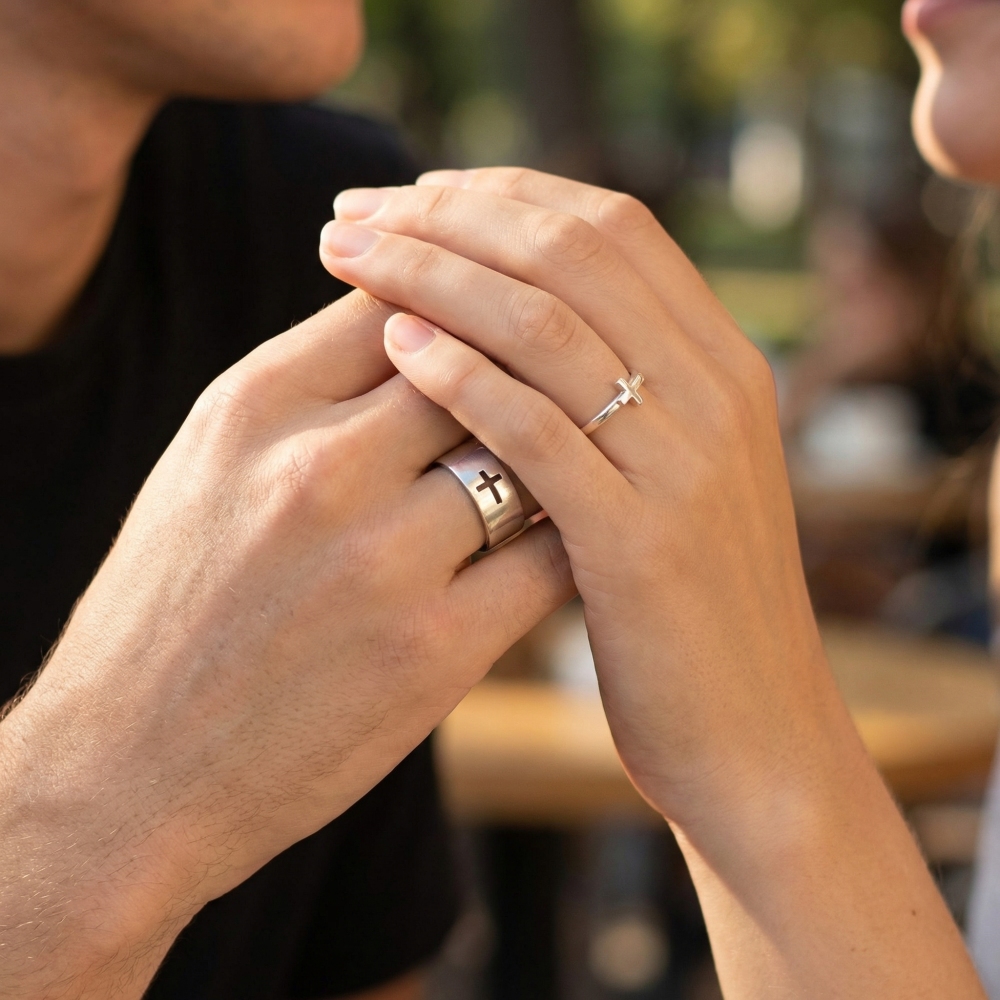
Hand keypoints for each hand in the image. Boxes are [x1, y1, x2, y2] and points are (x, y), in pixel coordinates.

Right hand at [0, 288, 572, 997]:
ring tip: (564, 455)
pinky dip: (570, 533)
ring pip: (527, 451)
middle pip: (474, 363)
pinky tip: (568, 532)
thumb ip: (310, 385)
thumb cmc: (175, 603)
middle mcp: (320, 470)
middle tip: (544, 382)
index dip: (451, 303)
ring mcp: (384, 561)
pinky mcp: (438, 650)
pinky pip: (549, 557)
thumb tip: (412, 317)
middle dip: (511, 366)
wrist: (135, 766)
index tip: (478, 324)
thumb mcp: (211, 462)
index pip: (395, 300)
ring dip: (551, 449)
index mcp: (256, 408)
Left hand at [321, 169, 983, 999]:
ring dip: (436, 276)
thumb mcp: (670, 478)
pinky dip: (462, 377)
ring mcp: (686, 464)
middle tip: (354, 211)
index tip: (411, 194)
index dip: (501, 192)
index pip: (609, 225)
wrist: (753, 740)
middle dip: (450, 215)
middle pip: (571, 250)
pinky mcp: (644, 542)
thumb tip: (512, 324)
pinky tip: (394, 347)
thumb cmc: (683, 608)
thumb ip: (618, 400)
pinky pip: (540, 430)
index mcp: (725, 365)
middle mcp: (718, 393)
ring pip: (548, 324)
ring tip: (347, 257)